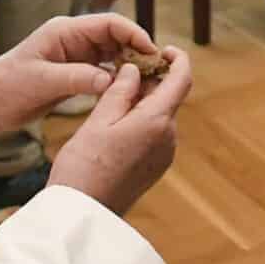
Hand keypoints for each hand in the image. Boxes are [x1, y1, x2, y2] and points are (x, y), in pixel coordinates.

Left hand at [0, 12, 163, 146]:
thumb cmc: (3, 89)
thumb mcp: (39, 83)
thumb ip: (76, 78)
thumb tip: (112, 81)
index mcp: (64, 31)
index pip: (110, 24)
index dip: (135, 34)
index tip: (153, 54)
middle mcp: (72, 40)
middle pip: (117, 38)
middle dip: (139, 50)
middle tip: (158, 72)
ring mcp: (74, 58)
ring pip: (114, 56)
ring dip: (131, 67)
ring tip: (150, 84)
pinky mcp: (73, 75)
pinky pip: (104, 73)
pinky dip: (119, 80)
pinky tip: (130, 93)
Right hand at [46, 52, 193, 217]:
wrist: (82, 213)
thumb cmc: (84, 166)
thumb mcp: (97, 121)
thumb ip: (120, 91)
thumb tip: (135, 70)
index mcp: (157, 121)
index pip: (182, 79)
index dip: (177, 59)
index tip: (163, 49)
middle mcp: (168, 138)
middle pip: (170, 98)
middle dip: (152, 80)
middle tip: (124, 71)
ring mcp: (164, 155)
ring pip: (161, 116)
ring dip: (145, 101)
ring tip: (114, 96)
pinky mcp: (155, 167)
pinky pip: (155, 134)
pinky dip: (142, 120)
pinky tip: (116, 122)